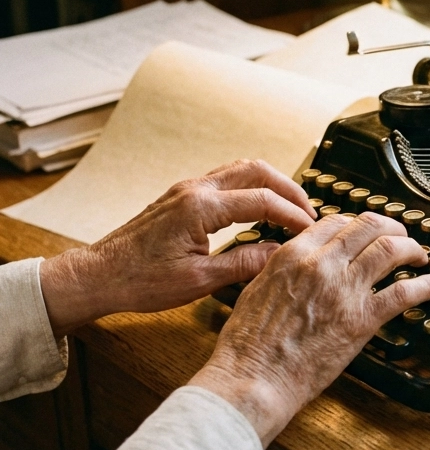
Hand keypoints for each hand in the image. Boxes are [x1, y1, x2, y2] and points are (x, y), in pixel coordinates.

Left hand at [39, 160, 316, 335]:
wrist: (98, 276)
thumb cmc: (140, 281)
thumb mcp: (198, 280)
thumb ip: (244, 264)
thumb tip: (279, 255)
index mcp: (200, 208)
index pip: (262, 200)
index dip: (293, 214)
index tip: (311, 230)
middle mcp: (195, 190)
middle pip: (257, 171)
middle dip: (289, 189)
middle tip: (309, 213)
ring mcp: (187, 189)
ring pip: (242, 169)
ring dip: (272, 184)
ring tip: (290, 207)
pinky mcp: (181, 196)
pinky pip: (226, 179)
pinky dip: (252, 187)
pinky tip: (260, 208)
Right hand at [191, 212, 429, 445]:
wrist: (252, 379)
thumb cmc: (248, 345)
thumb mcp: (255, 290)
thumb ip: (280, 270)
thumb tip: (293, 264)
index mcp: (294, 255)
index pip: (336, 222)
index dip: (357, 225)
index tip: (366, 233)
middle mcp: (322, 264)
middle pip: (369, 227)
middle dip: (391, 227)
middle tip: (401, 236)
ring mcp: (345, 289)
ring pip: (390, 250)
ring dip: (411, 247)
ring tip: (420, 254)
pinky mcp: (362, 319)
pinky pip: (404, 292)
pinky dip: (427, 285)